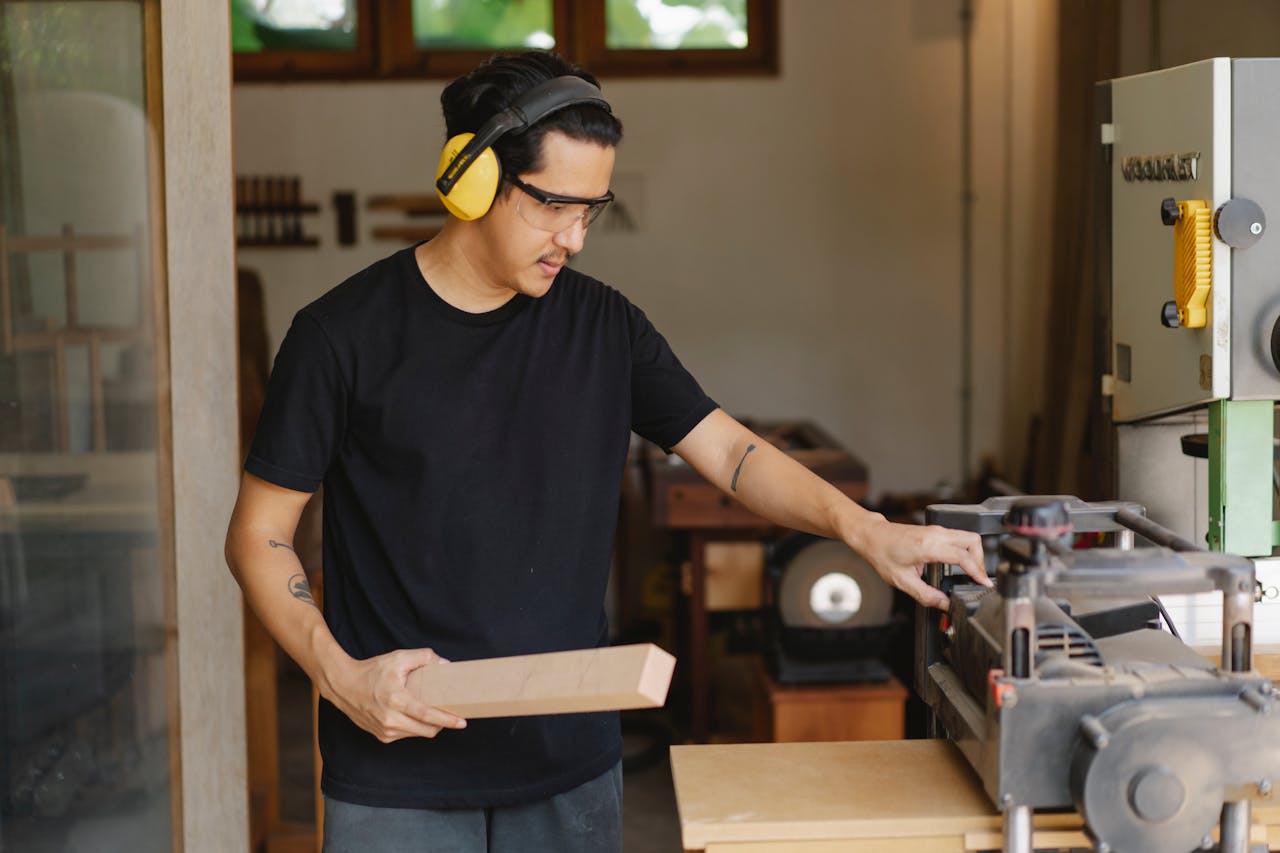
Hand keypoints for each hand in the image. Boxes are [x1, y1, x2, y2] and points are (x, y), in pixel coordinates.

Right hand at [324, 647, 466, 742]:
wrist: (344, 685)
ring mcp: (385, 731)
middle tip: (451, 714)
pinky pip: (406, 735)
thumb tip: (445, 664)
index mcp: (396, 700)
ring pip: (418, 734)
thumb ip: (424, 657)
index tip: (462, 722)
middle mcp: (390, 719)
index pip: (428, 716)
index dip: (447, 720)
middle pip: (427, 730)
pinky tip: (413, 715)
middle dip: (442, 724)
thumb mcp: (398, 658)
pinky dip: (414, 727)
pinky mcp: (381, 736)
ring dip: (428, 726)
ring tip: (431, 711)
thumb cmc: (372, 671)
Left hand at [851, 513, 989, 609]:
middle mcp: (935, 534)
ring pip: (968, 537)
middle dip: (980, 561)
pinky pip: (958, 537)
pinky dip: (965, 550)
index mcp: (927, 546)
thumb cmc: (882, 554)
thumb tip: (945, 605)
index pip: (962, 556)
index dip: (977, 571)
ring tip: (971, 573)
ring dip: (974, 555)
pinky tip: (960, 564)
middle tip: (977, 578)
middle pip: (973, 541)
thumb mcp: (903, 581)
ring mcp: (936, 530)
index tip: (984, 583)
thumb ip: (927, 595)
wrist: (872, 536)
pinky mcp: (935, 531)